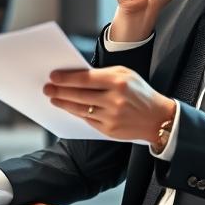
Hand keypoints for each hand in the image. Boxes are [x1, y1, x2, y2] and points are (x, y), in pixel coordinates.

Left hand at [44, 66, 175, 142]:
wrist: (158, 118)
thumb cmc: (139, 92)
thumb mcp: (126, 75)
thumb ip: (103, 74)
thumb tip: (76, 76)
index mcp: (118, 81)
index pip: (86, 78)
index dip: (67, 78)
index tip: (53, 76)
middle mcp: (115, 100)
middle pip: (79, 95)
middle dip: (60, 91)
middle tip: (47, 88)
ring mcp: (111, 117)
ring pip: (80, 109)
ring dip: (64, 103)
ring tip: (53, 98)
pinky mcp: (109, 130)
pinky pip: (87, 120)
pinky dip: (76, 113)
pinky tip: (68, 108)